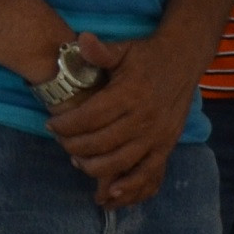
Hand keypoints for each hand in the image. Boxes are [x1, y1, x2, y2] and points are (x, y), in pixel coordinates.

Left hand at [45, 32, 194, 207]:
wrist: (183, 59)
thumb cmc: (146, 54)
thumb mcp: (123, 49)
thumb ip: (100, 51)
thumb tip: (81, 41)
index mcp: (130, 94)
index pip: (90, 117)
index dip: (66, 125)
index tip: (51, 124)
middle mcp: (144, 117)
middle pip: (100, 142)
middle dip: (73, 146)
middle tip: (61, 141)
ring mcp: (157, 134)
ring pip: (119, 161)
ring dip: (93, 166)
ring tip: (77, 160)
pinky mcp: (166, 145)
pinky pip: (148, 172)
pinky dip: (130, 185)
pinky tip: (112, 192)